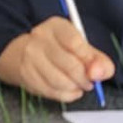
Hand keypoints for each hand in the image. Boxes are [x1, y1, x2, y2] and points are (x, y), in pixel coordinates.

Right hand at [0, 17, 114, 102]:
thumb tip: (101, 72)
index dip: (89, 60)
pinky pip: (52, 92)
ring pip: (60, 82)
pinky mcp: (27, 76)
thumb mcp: (78, 45)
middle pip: (69, 65)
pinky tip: (69, 90)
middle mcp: (40, 39)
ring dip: (76, 88)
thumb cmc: (57, 48)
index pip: (74, 43)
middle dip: (85, 79)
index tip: (97, 70)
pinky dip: (66, 95)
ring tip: (79, 85)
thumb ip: (96, 59)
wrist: (21, 53)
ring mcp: (31, 58)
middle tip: (90, 82)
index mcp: (56, 26)